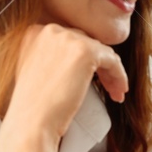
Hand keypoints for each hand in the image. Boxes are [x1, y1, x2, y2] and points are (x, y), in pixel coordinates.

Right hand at [0, 24, 129, 151]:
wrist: (32, 121)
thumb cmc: (34, 105)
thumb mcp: (36, 69)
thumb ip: (52, 56)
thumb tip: (78, 58)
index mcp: (35, 32)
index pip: (70, 41)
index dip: (83, 61)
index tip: (90, 78)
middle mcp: (49, 30)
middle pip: (87, 44)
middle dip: (99, 66)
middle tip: (107, 87)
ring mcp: (67, 38)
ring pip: (102, 52)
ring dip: (111, 73)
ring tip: (114, 92)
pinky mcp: (85, 51)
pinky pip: (112, 60)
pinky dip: (119, 75)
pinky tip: (118, 91)